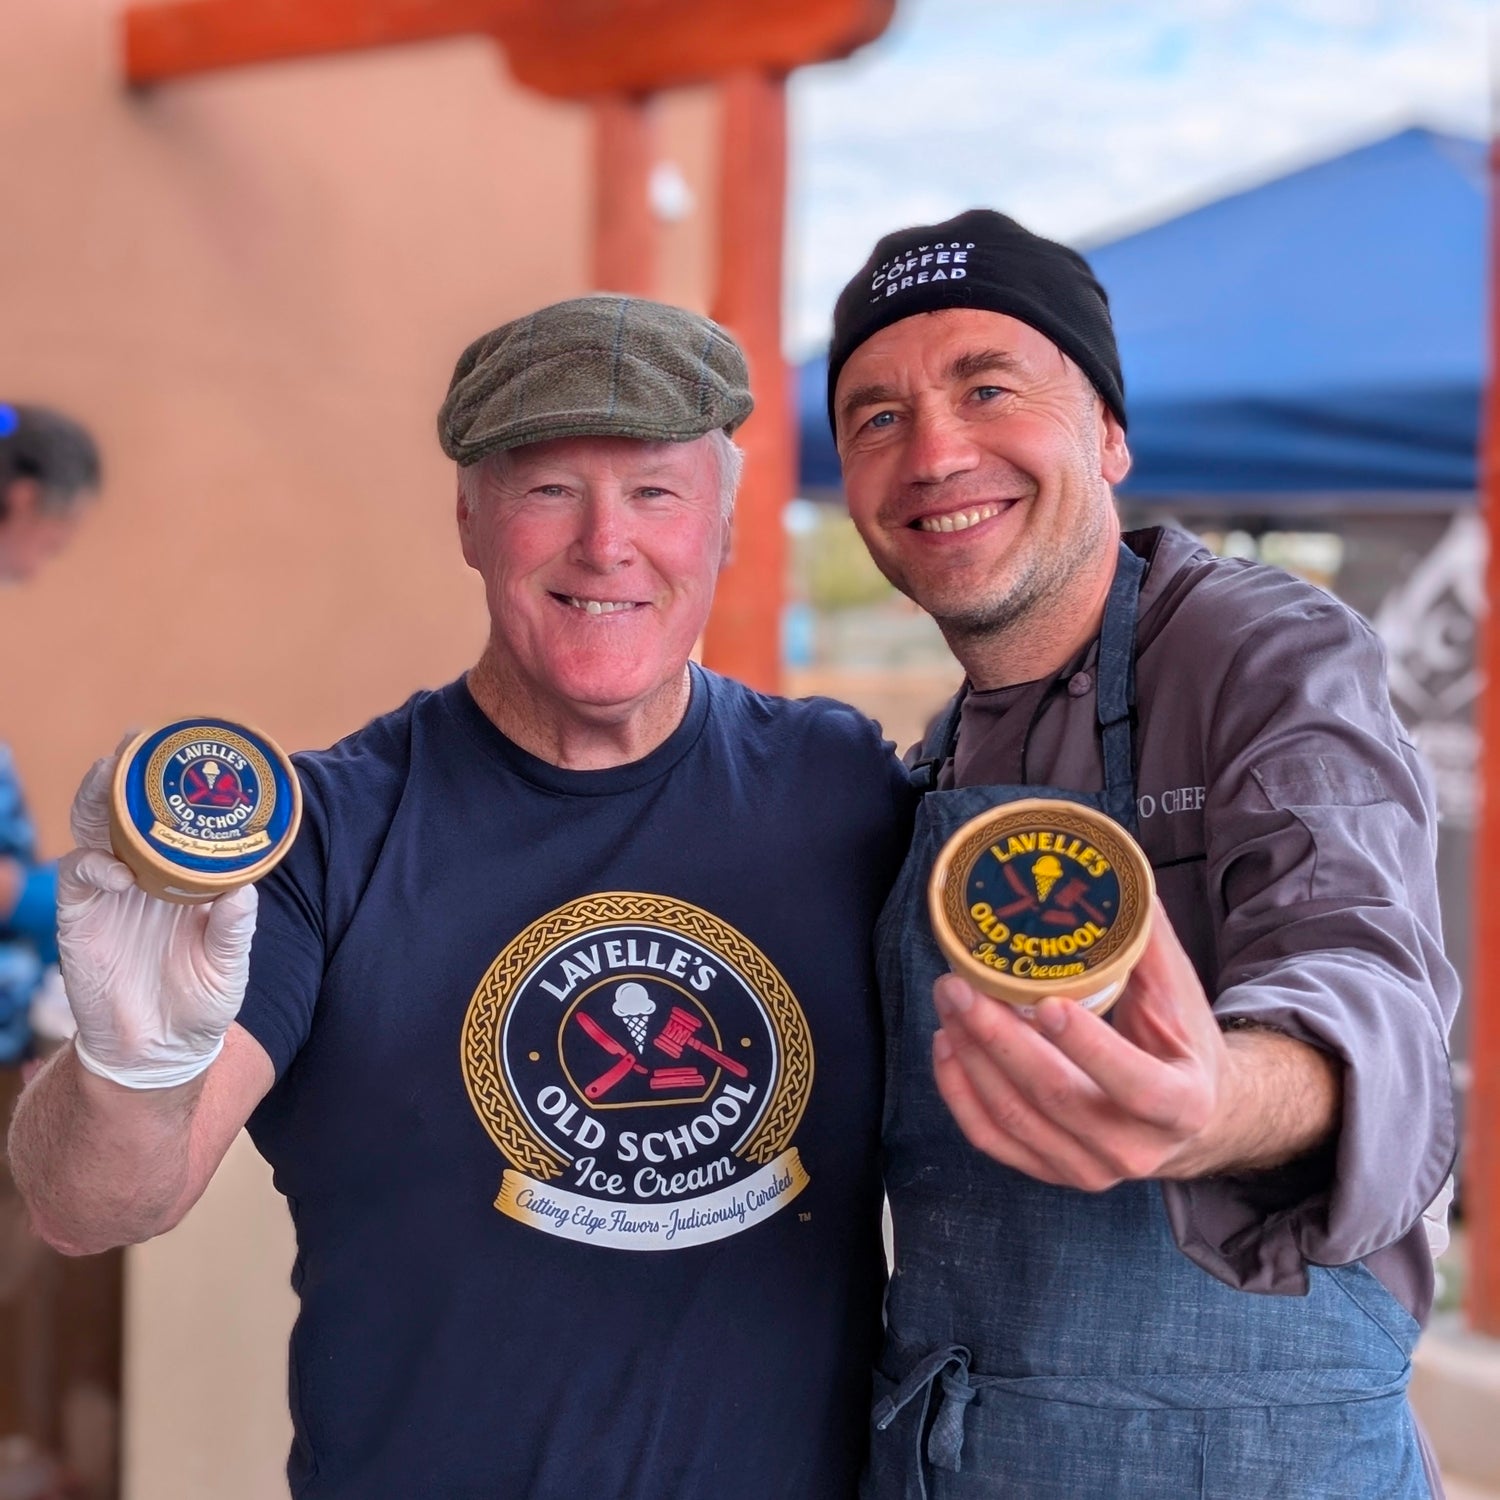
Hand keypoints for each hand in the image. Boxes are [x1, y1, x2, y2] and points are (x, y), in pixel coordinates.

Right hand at [55, 747, 257, 1089]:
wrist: (158, 1052)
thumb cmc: (199, 1002)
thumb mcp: (228, 964)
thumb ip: (235, 928)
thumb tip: (244, 889)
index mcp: (181, 876)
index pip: (174, 820)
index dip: (175, 785)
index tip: (189, 749)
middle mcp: (141, 874)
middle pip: (126, 811)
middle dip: (127, 773)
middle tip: (136, 741)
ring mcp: (108, 893)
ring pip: (94, 831)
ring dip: (99, 799)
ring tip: (110, 773)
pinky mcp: (80, 918)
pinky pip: (79, 878)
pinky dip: (94, 867)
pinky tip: (116, 871)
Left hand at [930, 899, 1229, 1188]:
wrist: (1192, 1119)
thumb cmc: (1182, 1045)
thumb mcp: (1180, 996)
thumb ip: (1147, 941)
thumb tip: (1113, 871)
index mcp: (1180, 1105)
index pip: (1134, 1085)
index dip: (1089, 1048)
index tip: (1047, 1003)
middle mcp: (1134, 1150)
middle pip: (1055, 1098)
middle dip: (998, 1039)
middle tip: (959, 985)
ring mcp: (1088, 1170)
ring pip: (1014, 1117)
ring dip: (971, 1057)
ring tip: (949, 1001)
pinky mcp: (1050, 1172)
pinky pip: (991, 1138)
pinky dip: (959, 1092)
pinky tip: (946, 1045)